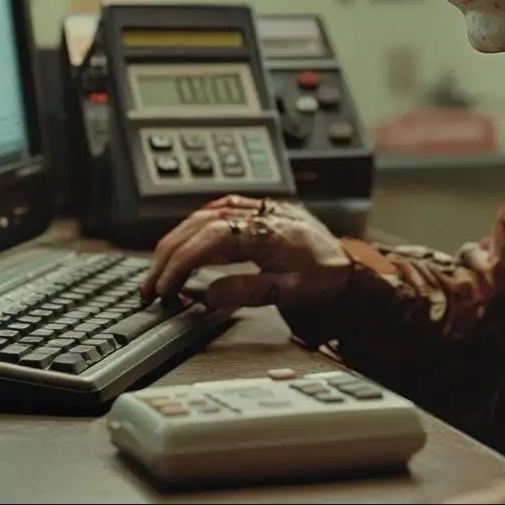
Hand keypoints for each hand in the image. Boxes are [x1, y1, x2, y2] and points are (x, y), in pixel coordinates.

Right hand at [141, 196, 351, 313]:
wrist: (353, 265)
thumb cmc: (328, 277)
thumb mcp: (292, 292)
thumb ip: (248, 291)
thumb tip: (205, 295)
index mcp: (268, 232)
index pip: (210, 241)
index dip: (181, 263)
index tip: (165, 286)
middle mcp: (259, 214)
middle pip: (198, 226)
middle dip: (168, 255)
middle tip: (150, 286)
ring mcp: (257, 209)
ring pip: (203, 216)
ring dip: (175, 242)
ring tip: (160, 271)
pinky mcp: (257, 211)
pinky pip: (216, 211)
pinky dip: (193, 227)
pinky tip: (182, 242)